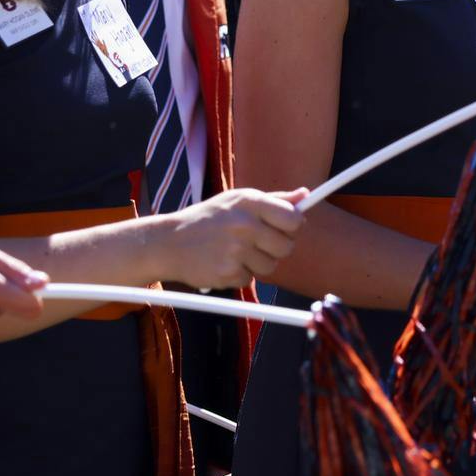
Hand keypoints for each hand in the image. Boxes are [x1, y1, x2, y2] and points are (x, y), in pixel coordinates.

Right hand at [156, 188, 305, 289]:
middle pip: (286, 246)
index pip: (293, 218)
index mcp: (250, 202)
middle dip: (277, 248)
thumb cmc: (208, 218)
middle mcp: (245, 224)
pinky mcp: (228, 273)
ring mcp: (236, 250)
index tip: (285, 228)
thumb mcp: (237, 200)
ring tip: (236, 251)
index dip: (293, 226)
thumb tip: (305, 195)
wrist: (170, 241)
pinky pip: (250, 279)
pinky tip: (224, 262)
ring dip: (258, 263)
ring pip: (271, 266)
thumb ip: (274, 199)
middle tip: (259, 243)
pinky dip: (241, 274)